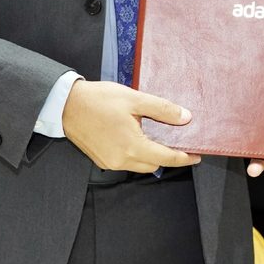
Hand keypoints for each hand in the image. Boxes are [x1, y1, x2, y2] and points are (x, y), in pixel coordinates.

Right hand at [61, 79, 201, 172]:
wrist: (65, 105)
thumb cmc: (99, 100)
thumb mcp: (135, 99)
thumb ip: (162, 109)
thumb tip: (185, 118)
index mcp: (132, 147)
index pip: (166, 158)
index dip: (184, 158)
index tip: (197, 155)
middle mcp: (121, 160)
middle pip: (154, 164)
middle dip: (167, 156)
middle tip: (178, 142)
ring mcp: (109, 162)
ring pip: (139, 164)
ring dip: (151, 155)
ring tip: (158, 137)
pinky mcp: (101, 160)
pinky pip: (126, 162)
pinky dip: (136, 153)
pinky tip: (138, 138)